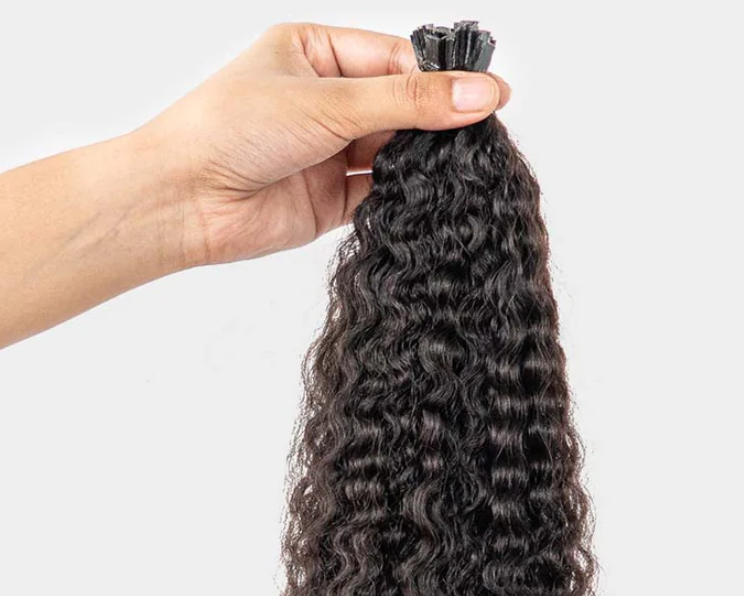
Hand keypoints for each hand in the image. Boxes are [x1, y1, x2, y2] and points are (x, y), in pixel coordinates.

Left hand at [134, 22, 510, 265]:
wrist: (183, 201)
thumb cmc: (231, 129)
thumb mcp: (330, 101)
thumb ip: (408, 102)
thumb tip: (480, 93)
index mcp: (315, 55)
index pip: (394, 59)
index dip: (439, 77)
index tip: (485, 94)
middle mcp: (323, 102)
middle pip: (399, 106)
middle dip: (433, 122)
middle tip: (477, 134)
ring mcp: (327, 151)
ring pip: (393, 151)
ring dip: (420, 160)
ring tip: (456, 166)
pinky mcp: (329, 197)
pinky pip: (380, 192)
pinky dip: (402, 194)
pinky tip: (424, 195)